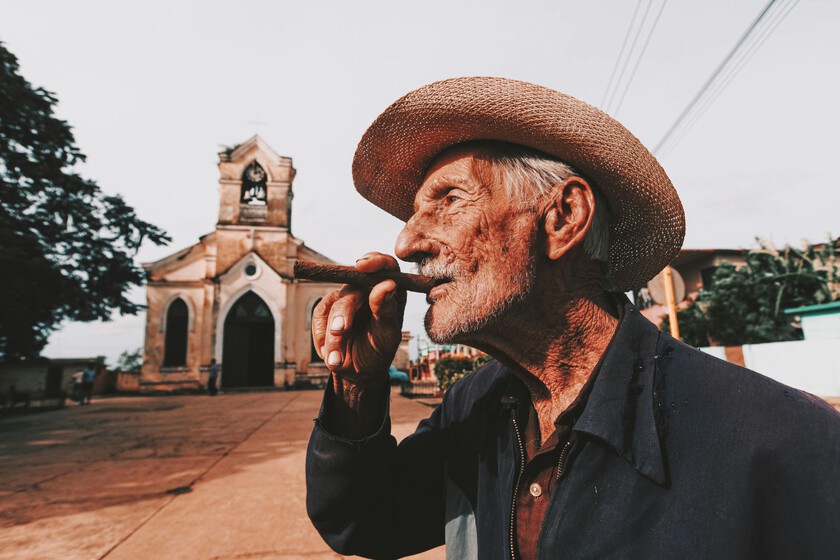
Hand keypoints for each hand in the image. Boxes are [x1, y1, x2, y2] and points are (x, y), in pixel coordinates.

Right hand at [312, 253, 406, 387]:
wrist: (358, 371)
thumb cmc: (379, 350)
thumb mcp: (388, 335)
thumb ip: (387, 310)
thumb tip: (387, 284)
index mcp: (389, 291)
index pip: (386, 266)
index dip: (375, 261)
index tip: (362, 265)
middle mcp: (367, 289)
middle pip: (352, 288)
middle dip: (343, 313)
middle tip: (339, 331)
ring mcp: (346, 297)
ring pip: (334, 304)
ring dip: (332, 335)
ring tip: (336, 360)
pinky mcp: (327, 308)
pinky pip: (319, 315)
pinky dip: (322, 337)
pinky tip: (331, 355)